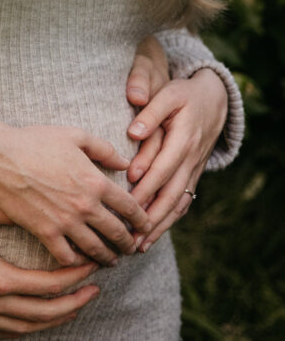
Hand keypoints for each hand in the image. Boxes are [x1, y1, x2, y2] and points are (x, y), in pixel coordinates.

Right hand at [0, 116, 152, 266]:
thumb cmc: (35, 141)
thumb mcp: (75, 135)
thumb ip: (104, 149)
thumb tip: (125, 163)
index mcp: (97, 181)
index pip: (131, 207)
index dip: (143, 219)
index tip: (146, 226)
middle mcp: (86, 206)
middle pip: (117, 233)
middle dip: (128, 243)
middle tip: (132, 248)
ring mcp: (65, 222)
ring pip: (95, 249)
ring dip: (107, 257)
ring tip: (111, 261)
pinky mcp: (44, 232)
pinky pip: (66, 256)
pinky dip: (75, 263)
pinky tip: (79, 262)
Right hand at [0, 203, 100, 340]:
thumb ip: (6, 211)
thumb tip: (37, 204)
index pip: (49, 283)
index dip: (74, 276)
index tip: (90, 266)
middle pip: (45, 312)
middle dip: (75, 302)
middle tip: (94, 290)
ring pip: (28, 328)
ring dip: (55, 319)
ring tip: (75, 307)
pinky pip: (5, 334)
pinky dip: (28, 329)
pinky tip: (38, 320)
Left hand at [126, 68, 228, 250]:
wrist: (213, 99)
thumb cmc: (184, 95)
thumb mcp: (169, 94)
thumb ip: (151, 111)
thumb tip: (134, 133)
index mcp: (183, 139)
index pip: (163, 169)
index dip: (146, 186)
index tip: (128, 203)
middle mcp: (191, 159)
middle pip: (172, 194)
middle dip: (152, 218)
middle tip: (131, 237)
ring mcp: (194, 170)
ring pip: (178, 203)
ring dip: (160, 226)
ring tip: (139, 245)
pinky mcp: (192, 175)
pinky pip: (183, 202)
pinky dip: (169, 220)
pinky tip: (153, 235)